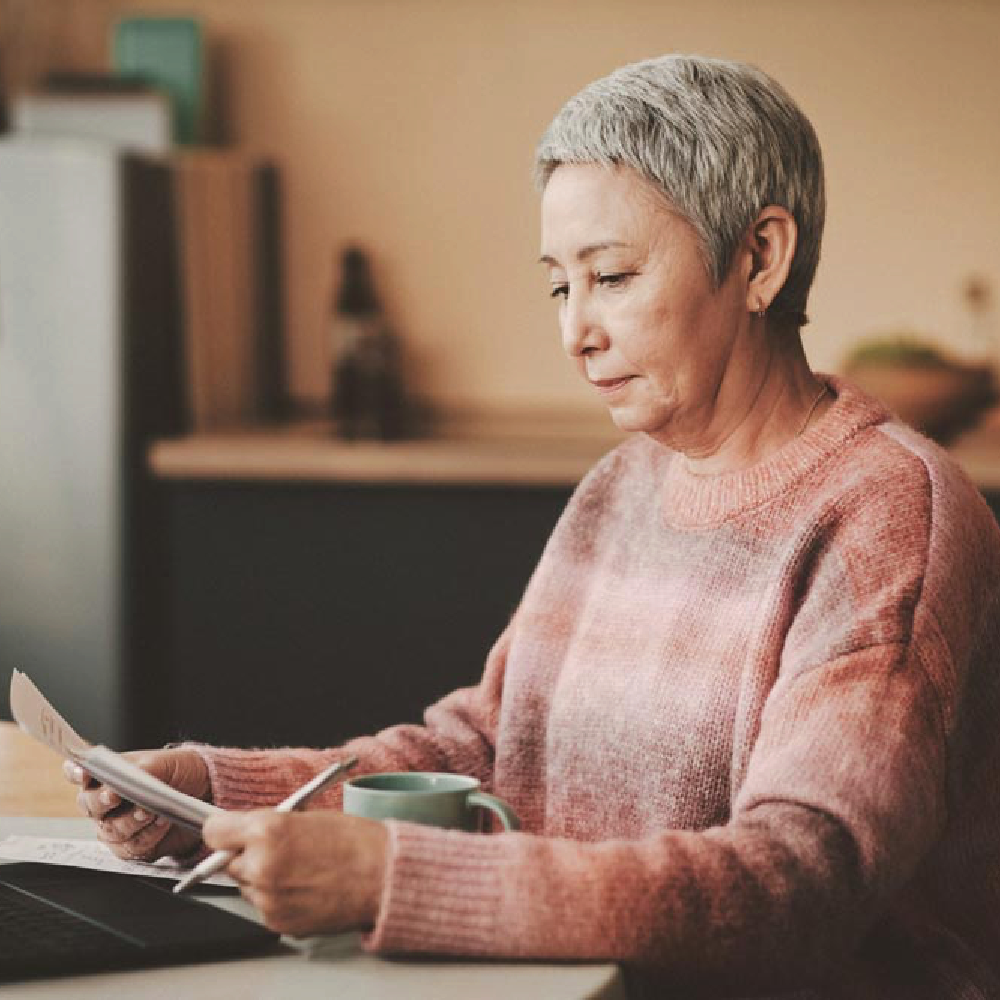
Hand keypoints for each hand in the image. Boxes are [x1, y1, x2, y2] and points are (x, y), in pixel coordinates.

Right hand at [64, 748, 210, 861]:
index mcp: (108, 775)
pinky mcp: (132, 847)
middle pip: (88, 805)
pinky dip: (148, 834)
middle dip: (102, 801)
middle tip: (116, 796)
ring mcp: (116, 826)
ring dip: (131, 820)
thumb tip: (130, 775)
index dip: (76, 772)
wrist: (205, 791)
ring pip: (110, 829)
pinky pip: (132, 847)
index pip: (79, 772)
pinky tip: (161, 823)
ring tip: (150, 810)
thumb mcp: (165, 762)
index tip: (82, 772)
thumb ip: (143, 768)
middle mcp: (105, 803)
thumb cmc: (179, 772)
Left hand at [202, 809, 388, 936]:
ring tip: (299, 870)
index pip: (214, 831)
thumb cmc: (354, 841)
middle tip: (275, 849)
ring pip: (246, 886)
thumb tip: (241, 830)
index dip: (223, 829)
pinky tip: (305, 887)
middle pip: (228, 861)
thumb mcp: (305, 817)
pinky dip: (278, 898)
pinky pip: (264, 907)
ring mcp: (267, 899)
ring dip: (262, 878)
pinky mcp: (277, 923)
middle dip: (245, 854)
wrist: (382, 876)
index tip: (227, 830)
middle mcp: (260, 866)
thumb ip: (267, 825)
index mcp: (266, 830)